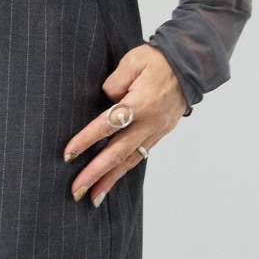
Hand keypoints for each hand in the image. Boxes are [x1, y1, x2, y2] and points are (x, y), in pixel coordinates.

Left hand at [63, 44, 187, 204]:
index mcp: (141, 103)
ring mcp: (156, 131)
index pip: (108, 124)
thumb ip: (114, 83)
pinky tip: (111, 182)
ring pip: (130, 160)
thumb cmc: (157, 60)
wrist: (190, 66)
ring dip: (110, 180)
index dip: (87, 140)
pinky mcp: (159, 135)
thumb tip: (105, 103)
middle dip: (95, 173)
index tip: (68, 154)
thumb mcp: (133, 61)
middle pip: (118, 153)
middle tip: (76, 190)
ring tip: (93, 198)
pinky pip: (139, 156)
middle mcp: (149, 123)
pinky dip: (124, 171)